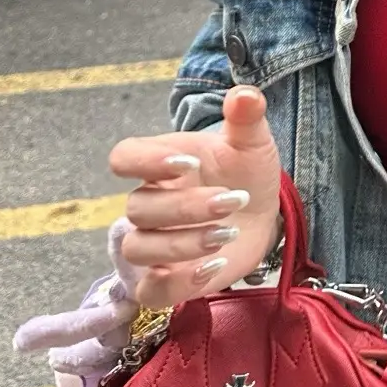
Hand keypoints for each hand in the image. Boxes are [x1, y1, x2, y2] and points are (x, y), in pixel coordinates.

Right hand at [108, 85, 282, 308]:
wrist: (263, 214)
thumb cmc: (246, 172)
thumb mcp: (252, 141)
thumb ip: (247, 117)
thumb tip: (246, 95)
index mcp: (163, 164)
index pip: (124, 157)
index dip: (145, 162)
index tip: (189, 163)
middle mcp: (151, 203)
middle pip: (137, 208)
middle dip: (186, 207)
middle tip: (233, 201)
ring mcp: (155, 243)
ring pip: (138, 248)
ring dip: (182, 244)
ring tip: (227, 234)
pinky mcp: (167, 279)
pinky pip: (149, 291)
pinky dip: (176, 284)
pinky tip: (213, 266)